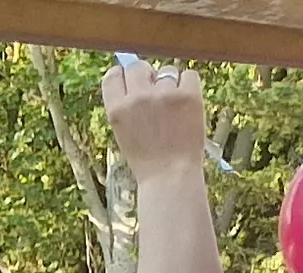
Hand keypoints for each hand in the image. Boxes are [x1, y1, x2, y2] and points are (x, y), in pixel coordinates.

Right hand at [103, 61, 209, 176]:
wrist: (170, 175)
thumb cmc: (147, 158)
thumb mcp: (123, 131)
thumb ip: (126, 105)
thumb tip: (139, 77)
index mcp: (116, 109)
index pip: (113, 75)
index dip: (123, 75)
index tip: (131, 80)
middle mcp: (137, 98)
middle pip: (138, 67)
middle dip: (147, 74)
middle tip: (155, 89)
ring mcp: (164, 95)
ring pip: (167, 71)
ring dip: (171, 83)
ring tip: (174, 107)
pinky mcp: (188, 95)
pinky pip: (189, 75)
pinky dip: (189, 86)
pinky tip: (188, 104)